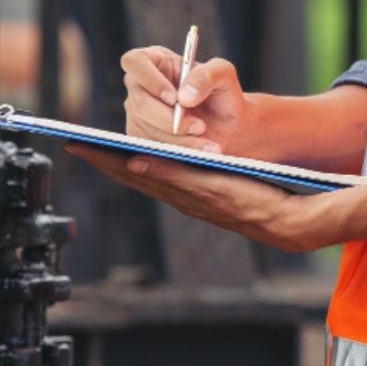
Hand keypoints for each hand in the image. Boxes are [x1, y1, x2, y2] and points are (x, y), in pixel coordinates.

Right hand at [65, 144, 337, 252]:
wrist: (293, 221)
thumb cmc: (262, 199)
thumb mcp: (221, 183)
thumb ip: (191, 173)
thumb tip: (164, 161)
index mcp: (184, 192)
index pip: (138, 174)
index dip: (109, 162)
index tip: (84, 147)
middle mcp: (183, 197)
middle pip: (132, 175)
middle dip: (101, 161)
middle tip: (73, 144)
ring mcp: (194, 196)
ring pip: (147, 177)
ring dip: (116, 165)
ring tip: (91, 149)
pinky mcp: (210, 193)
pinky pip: (174, 179)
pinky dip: (151, 170)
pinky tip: (134, 158)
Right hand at [119, 47, 252, 153]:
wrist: (226, 125)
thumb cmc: (222, 93)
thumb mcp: (224, 74)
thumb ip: (207, 75)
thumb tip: (184, 96)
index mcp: (154, 61)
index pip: (134, 62)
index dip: (150, 80)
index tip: (174, 98)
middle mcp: (139, 86)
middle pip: (138, 103)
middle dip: (170, 120)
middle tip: (200, 126)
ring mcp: (136, 113)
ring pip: (145, 130)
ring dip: (179, 139)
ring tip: (207, 142)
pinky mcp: (140, 137)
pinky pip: (151, 148)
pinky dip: (177, 151)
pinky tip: (198, 150)